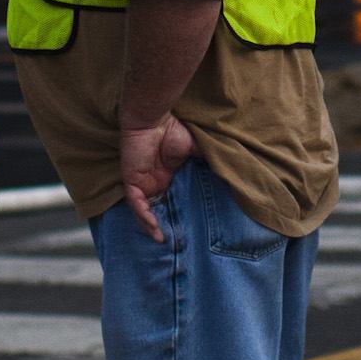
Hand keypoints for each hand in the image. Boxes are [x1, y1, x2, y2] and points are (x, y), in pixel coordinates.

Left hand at [118, 112, 195, 242]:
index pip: (168, 199)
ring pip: (142, 211)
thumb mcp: (195, 150)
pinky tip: (152, 228)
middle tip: (172, 242)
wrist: (153, 117)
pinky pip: (135, 204)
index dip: (173, 214)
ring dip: (150, 226)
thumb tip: (229, 172)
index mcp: (165, 176)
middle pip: (154, 209)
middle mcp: (152, 182)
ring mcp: (140, 182)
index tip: (185, 228)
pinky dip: (143, 216)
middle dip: (160, 225)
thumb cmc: (173, 130)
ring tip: (161, 240)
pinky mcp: (131, 181)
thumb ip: (207, 162)